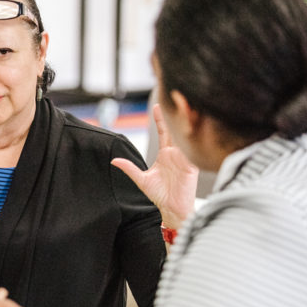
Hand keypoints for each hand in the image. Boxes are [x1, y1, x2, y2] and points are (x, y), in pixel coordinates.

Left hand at [111, 103, 198, 229]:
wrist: (172, 210)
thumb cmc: (160, 196)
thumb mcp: (141, 179)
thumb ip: (129, 168)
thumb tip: (114, 160)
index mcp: (166, 154)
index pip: (164, 132)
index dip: (160, 119)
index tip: (156, 105)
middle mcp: (177, 153)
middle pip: (177, 129)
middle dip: (177, 113)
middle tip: (175, 96)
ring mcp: (186, 158)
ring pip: (187, 136)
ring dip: (187, 121)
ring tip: (186, 106)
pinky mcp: (192, 166)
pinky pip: (193, 150)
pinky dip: (192, 139)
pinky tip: (191, 128)